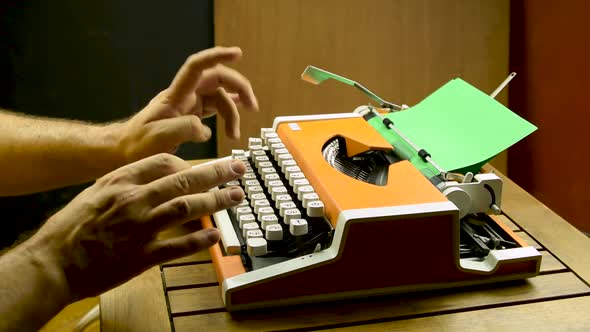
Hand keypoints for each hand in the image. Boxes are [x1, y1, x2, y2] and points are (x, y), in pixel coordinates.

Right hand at [22, 153, 245, 298]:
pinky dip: (199, 240)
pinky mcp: (142, 257)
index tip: (205, 165)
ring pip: (186, 208)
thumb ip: (126, 182)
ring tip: (235, 196)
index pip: (164, 162)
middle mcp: (133, 201)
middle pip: (183, 180)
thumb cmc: (71, 228)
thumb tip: (156, 176)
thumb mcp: (95, 193)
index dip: (191, 162)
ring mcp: (139, 229)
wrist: (52, 263)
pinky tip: (216, 235)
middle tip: (238, 169)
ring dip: (216, 201)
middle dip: (216, 173)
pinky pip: (178, 246)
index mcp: (120, 182)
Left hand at [116, 46, 258, 162]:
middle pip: (217, 80)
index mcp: (176, 96)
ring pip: (219, 98)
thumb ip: (183, 129)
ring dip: (232, 113)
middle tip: (251, 105)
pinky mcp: (191, 117)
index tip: (237, 54)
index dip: (217, 56)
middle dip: (238, 88)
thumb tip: (205, 129)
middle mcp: (184, 96)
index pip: (198, 67)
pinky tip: (235, 122)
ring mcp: (188, 105)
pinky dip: (228, 115)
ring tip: (235, 135)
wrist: (124, 152)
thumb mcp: (157, 138)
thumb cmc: (136, 145)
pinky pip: (215, 108)